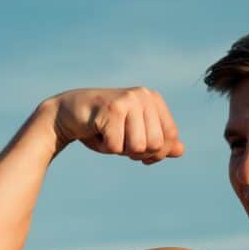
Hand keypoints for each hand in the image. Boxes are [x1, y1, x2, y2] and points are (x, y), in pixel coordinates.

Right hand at [50, 87, 184, 163]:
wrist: (68, 113)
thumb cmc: (103, 126)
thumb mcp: (134, 134)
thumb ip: (158, 142)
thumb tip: (181, 151)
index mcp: (153, 99)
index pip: (170, 137)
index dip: (157, 153)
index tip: (140, 152)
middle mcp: (144, 96)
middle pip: (156, 145)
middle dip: (136, 152)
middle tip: (119, 141)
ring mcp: (128, 101)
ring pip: (137, 147)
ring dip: (119, 150)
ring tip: (107, 134)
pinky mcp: (111, 109)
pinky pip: (116, 147)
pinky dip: (104, 147)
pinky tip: (96, 132)